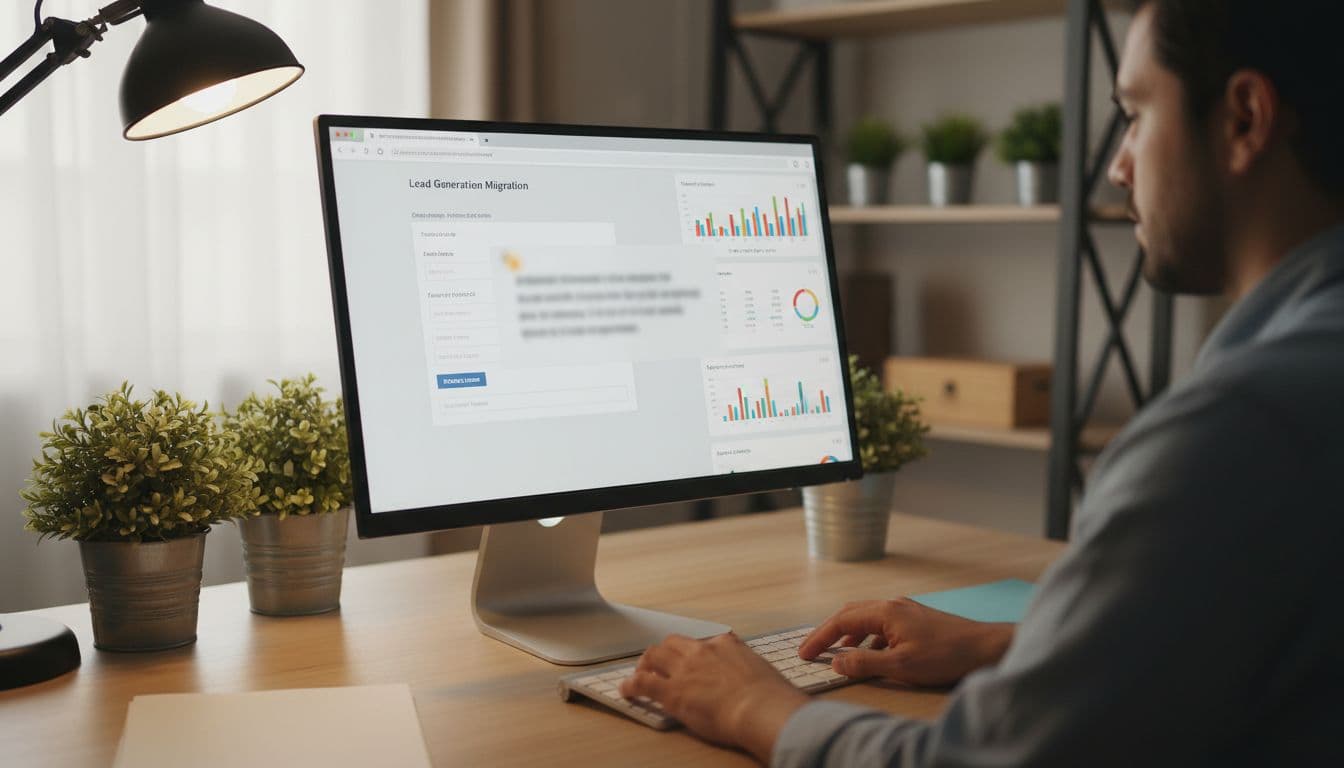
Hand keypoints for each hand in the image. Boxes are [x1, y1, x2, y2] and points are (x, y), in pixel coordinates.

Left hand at [620, 633, 807, 761]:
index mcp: (726, 645)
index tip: (693, 660)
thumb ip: (749, 670)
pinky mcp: (672, 691)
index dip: (694, 652)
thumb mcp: (762, 672)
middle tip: (658, 663)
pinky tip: (626, 690)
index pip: (704, 642)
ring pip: (654, 655)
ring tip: (639, 673)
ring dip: (645, 663)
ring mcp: (685, 669)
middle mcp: (702, 651)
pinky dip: (631, 685)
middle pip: (673, 642)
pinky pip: (643, 682)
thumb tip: (751, 679)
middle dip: (663, 652)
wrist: (760, 708)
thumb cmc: (769, 697)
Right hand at [799, 598, 1013, 686]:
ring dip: (849, 634)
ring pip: (868, 618)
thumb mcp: (901, 666)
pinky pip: (883, 624)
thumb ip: (864, 663)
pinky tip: (873, 654)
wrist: (987, 648)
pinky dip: (869, 637)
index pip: (841, 620)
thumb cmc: (946, 656)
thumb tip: (835, 661)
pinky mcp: (918, 619)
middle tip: (812, 650)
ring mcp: (907, 610)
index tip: (804, 653)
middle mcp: (894, 604)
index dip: (820, 637)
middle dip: (830, 632)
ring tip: (838, 653)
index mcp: (886, 611)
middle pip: (851, 613)